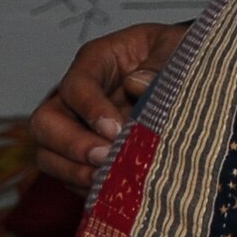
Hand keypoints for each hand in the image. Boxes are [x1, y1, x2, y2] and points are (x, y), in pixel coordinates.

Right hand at [30, 22, 184, 189]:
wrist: (190, 77)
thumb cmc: (179, 55)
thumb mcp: (177, 46)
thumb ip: (160, 62)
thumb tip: (137, 84)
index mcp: (97, 60)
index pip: (77, 85)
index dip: (90, 109)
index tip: (116, 130)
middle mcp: (76, 95)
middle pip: (46, 122)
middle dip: (72, 145)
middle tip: (105, 158)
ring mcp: (75, 126)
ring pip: (48, 154)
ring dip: (74, 171)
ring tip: (109, 180)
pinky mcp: (83, 154)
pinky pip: (69, 176)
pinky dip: (86, 186)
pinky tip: (113, 189)